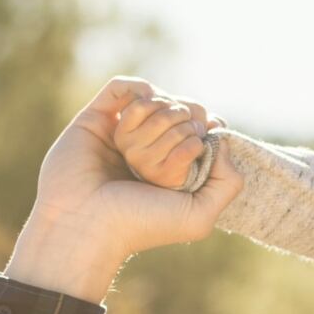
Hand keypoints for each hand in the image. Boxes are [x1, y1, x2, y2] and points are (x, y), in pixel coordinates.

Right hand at [4, 79, 244, 300]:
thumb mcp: (199, 216)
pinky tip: (146, 107)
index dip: (207, 125)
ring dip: (164, 108)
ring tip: (163, 128)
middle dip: (187, 118)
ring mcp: (119, 133)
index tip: (210, 134)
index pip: (198, 129)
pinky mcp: (93, 120)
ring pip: (153, 98)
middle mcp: (146, 149)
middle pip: (178, 109)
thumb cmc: (141, 225)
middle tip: (186, 135)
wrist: (87, 225)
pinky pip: (121, 88)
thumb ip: (227, 183)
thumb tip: (221, 140)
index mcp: (169, 169)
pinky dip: (139, 90)